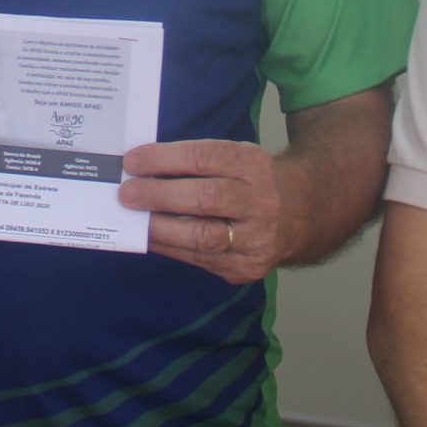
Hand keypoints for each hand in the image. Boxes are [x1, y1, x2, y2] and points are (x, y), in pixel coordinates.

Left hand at [118, 137, 281, 282]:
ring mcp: (257, 239)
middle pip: (206, 198)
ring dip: (161, 228)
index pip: (205, 158)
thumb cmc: (250, 181)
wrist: (299, 215)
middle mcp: (261, 202)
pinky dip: (171, 247)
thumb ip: (195, 163)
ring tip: (134, 219)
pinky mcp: (247, 267)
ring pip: (203, 237)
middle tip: (127, 193)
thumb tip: (140, 169)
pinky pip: (201, 260)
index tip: (133, 161)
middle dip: (160, 195)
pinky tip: (152, 237)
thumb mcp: (235, 158)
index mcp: (254, 165)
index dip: (165, 159)